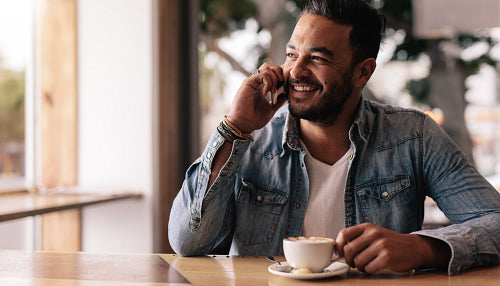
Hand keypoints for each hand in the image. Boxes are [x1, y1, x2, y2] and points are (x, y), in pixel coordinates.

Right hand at [226, 63, 287, 132]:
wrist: (244, 124)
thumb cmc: (254, 119)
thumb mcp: (271, 109)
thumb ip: (278, 102)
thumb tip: (286, 95)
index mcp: (262, 88)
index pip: (273, 73)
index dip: (281, 77)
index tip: (284, 88)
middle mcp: (257, 83)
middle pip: (270, 66)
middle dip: (279, 72)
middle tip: (281, 84)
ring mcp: (253, 82)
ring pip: (267, 68)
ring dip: (275, 79)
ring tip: (273, 91)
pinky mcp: (249, 82)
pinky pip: (263, 74)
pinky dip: (268, 82)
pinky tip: (266, 93)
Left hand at [335, 223, 449, 272]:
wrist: (413, 247)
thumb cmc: (389, 242)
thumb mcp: (373, 233)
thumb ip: (358, 237)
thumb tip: (338, 249)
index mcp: (367, 227)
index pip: (344, 235)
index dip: (338, 246)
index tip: (339, 253)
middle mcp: (373, 234)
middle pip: (348, 250)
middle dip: (348, 260)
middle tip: (353, 263)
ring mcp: (381, 245)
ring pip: (358, 261)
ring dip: (359, 267)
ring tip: (366, 265)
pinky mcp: (387, 258)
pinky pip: (369, 268)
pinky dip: (368, 270)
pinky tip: (373, 267)